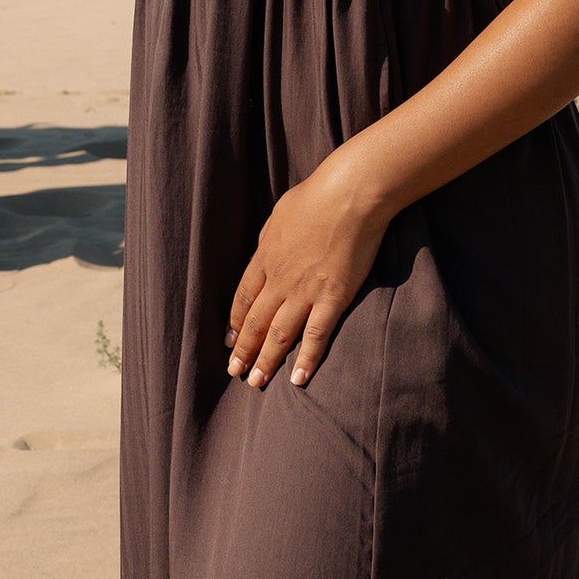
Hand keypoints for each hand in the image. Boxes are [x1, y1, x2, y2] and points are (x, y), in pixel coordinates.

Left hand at [226, 156, 390, 389]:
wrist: (349, 195)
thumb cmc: (317, 196)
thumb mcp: (280, 214)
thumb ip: (270, 237)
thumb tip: (265, 248)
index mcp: (266, 257)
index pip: (244, 297)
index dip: (235, 322)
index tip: (229, 340)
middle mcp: (280, 279)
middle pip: (255, 321)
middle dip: (243, 349)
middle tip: (234, 372)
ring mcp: (305, 291)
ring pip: (279, 334)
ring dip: (265, 360)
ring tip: (255, 383)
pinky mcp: (333, 298)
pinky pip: (316, 335)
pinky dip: (306, 359)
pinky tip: (298, 379)